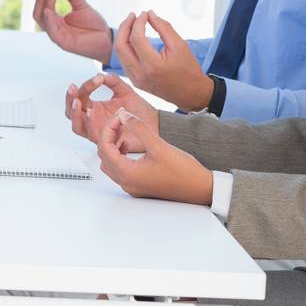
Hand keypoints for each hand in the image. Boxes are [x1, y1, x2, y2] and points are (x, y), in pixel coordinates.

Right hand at [34, 0, 111, 65]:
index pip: (45, 6)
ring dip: (44, 5)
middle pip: (39, 12)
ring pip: (42, 20)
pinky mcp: (63, 43)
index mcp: (57, 20)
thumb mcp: (82, 6)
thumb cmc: (94, 25)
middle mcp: (54, 28)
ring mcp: (57, 35)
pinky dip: (48, 20)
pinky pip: (52, 31)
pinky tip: (49, 10)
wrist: (107, 39)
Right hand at [64, 72, 156, 148]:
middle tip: (73, 88)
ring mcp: (97, 130)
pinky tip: (92, 113)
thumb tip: (101, 74)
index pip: (81, 96)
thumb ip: (113, 81)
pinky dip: (88, 124)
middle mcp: (93, 119)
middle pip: (71, 111)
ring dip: (74, 113)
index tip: (98, 79)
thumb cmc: (139, 111)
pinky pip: (89, 134)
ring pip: (76, 125)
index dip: (85, 86)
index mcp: (95, 107)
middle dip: (70, 99)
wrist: (154, 124)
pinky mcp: (104, 139)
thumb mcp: (125, 91)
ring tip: (78, 102)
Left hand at [96, 110, 213, 205]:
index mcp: (128, 174)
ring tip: (124, 133)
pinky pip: (120, 170)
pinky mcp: (139, 186)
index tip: (118, 117)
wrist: (201, 189)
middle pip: (104, 156)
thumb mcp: (159, 145)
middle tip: (119, 122)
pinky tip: (131, 147)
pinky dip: (120, 156)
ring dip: (113, 147)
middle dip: (109, 136)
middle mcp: (127, 183)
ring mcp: (132, 186)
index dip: (109, 129)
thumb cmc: (184, 172)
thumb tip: (123, 116)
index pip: (105, 148)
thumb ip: (138, 129)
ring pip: (111, 164)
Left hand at [114, 10, 212, 111]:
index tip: (144, 14)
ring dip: (123, 37)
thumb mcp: (180, 45)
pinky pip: (125, 62)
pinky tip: (133, 39)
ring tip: (132, 25)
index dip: (138, 22)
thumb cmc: (189, 70)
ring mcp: (136, 79)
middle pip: (121, 46)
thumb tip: (150, 14)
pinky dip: (126, 48)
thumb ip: (164, 27)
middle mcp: (140, 74)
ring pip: (120, 54)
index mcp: (153, 65)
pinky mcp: (136, 82)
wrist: (192, 94)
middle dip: (125, 27)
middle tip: (132, 16)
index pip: (136, 38)